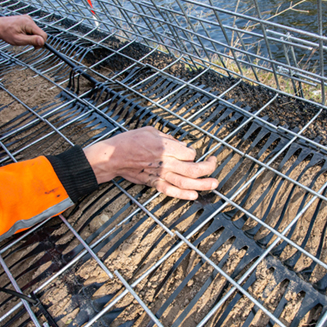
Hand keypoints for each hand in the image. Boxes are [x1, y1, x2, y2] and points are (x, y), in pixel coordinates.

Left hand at [0, 14, 47, 46]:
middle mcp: (29, 19)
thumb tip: (42, 41)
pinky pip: (32, 29)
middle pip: (40, 33)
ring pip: (36, 32)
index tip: (34, 47)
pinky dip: (28, 34)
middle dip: (35, 40)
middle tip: (26, 43)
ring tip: (22, 38)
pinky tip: (21, 35)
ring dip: (31, 37)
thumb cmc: (5, 32)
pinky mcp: (25, 21)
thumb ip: (32, 40)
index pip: (43, 34)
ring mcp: (27, 19)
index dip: (40, 42)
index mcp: (28, 23)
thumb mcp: (19, 40)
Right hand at [84, 127, 217, 199]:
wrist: (112, 157)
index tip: (191, 152)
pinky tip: (194, 195)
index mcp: (165, 147)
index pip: (190, 152)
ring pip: (186, 182)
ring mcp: (160, 175)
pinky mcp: (154, 183)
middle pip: (193, 168)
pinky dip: (183, 195)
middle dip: (208, 168)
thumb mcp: (151, 131)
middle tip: (214, 165)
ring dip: (202, 184)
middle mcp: (165, 162)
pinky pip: (171, 191)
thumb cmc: (129, 141)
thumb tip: (181, 144)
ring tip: (214, 184)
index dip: (193, 153)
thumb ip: (168, 138)